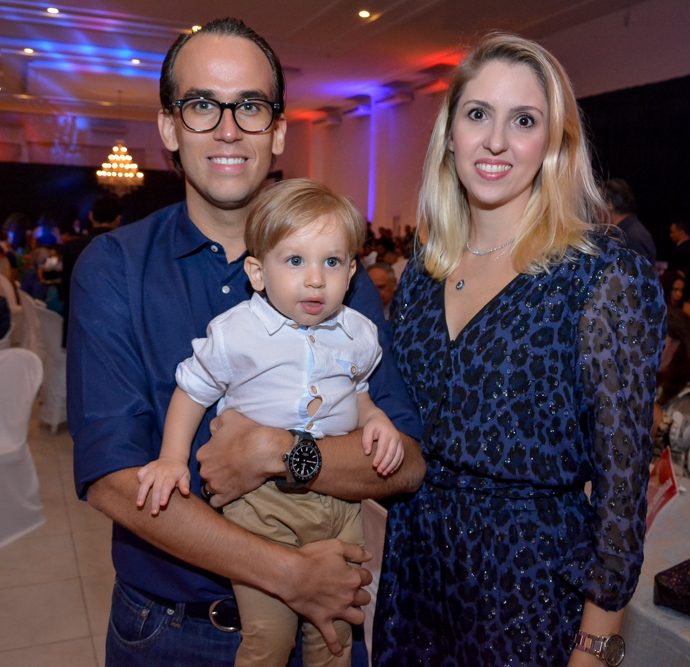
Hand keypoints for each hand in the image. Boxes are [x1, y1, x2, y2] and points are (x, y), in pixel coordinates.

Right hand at [136, 458, 190, 514]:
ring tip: (139, 505)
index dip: (165, 495)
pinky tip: (136, 491)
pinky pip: (140, 474)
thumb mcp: (185, 475)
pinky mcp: (146, 468)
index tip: (162, 504)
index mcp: (171, 475)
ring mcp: (152, 469)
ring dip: (142, 494)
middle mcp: (161, 472)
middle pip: (156, 487)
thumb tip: (186, 493)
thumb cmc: (179, 471)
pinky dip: (138, 481)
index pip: (167, 485)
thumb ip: (185, 484)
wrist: (172, 458)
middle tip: (154, 512)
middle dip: (154, 500)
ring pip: (145, 482)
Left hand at [196, 410, 290, 507]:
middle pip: (206, 472)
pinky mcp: (227, 496)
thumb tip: (213, 429)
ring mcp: (216, 485)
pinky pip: (216, 502)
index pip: (204, 456)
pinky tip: (229, 490)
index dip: (215, 454)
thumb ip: (216, 422)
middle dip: (215, 469)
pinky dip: (221, 498)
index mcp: (203, 453)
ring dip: (218, 484)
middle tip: (230, 465)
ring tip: (231, 478)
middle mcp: (205, 471)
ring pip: (210, 487)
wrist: (266, 450)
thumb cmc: (248, 433)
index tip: (225, 453)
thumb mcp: (230, 417)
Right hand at [281, 539, 372, 655]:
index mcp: (353, 578)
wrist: (291, 574)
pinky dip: (335, 646)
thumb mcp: (335, 546)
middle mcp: (348, 596)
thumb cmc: (312, 557)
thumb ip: (355, 551)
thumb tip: (370, 556)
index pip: (367, 577)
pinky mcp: (323, 620)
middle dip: (361, 593)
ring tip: (352, 609)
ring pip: (357, 617)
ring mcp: (336, 610)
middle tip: (352, 589)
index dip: (362, 573)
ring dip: (357, 613)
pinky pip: (332, 638)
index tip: (356, 571)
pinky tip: (338, 652)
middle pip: (365, 598)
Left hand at [362, 418, 404, 476]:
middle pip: (392, 453)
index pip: (383, 448)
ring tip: (384, 473)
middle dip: (386, 464)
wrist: (381, 420)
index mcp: (387, 433)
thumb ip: (366, 440)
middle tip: (379, 472)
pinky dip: (397, 465)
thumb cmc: (372, 426)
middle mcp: (395, 437)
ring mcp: (399, 441)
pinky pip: (401, 456)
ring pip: (398, 456)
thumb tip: (367, 453)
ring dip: (391, 466)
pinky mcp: (401, 445)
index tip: (374, 465)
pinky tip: (391, 471)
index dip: (379, 458)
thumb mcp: (367, 430)